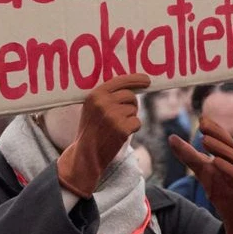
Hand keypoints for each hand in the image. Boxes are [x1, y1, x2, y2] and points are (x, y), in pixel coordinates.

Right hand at [57, 74, 150, 197]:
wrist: (85, 154)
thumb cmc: (91, 130)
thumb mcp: (91, 108)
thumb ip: (106, 96)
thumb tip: (131, 87)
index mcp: (95, 95)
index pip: (120, 81)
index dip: (136, 79)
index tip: (147, 80)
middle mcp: (104, 103)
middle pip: (130, 96)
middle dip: (131, 104)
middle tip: (124, 115)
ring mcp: (113, 116)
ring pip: (134, 110)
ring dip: (130, 118)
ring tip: (116, 127)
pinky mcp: (122, 129)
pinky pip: (137, 122)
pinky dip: (133, 128)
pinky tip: (120, 134)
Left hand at [168, 117, 232, 233]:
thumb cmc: (220, 187)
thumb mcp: (201, 170)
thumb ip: (188, 155)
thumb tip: (171, 138)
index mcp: (229, 156)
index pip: (223, 139)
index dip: (214, 128)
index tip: (202, 118)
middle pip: (229, 145)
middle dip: (217, 134)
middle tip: (203, 125)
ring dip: (220, 149)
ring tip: (205, 140)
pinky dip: (228, 168)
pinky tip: (217, 162)